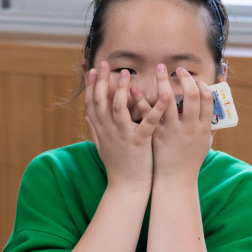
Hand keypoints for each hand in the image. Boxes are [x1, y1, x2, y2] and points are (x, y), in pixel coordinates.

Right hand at [85, 61, 168, 187]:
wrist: (127, 187)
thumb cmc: (117, 166)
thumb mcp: (102, 145)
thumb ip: (95, 129)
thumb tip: (86, 116)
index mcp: (101, 130)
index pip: (92, 103)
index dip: (91, 85)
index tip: (93, 69)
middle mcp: (108, 131)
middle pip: (101, 101)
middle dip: (102, 81)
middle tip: (106, 64)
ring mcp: (122, 136)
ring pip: (118, 108)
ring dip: (121, 90)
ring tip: (126, 74)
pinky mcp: (139, 142)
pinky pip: (147, 123)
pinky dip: (156, 108)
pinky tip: (165, 95)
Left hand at [152, 64, 213, 181]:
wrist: (176, 181)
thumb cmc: (191, 161)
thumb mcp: (206, 142)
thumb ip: (211, 124)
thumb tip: (217, 107)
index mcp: (204, 128)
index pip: (208, 99)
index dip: (201, 85)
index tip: (194, 78)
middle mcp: (190, 128)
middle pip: (191, 96)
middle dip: (185, 78)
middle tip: (178, 69)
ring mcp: (173, 131)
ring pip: (170, 100)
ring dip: (164, 82)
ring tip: (160, 68)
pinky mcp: (157, 135)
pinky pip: (148, 114)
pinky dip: (141, 99)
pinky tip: (135, 88)